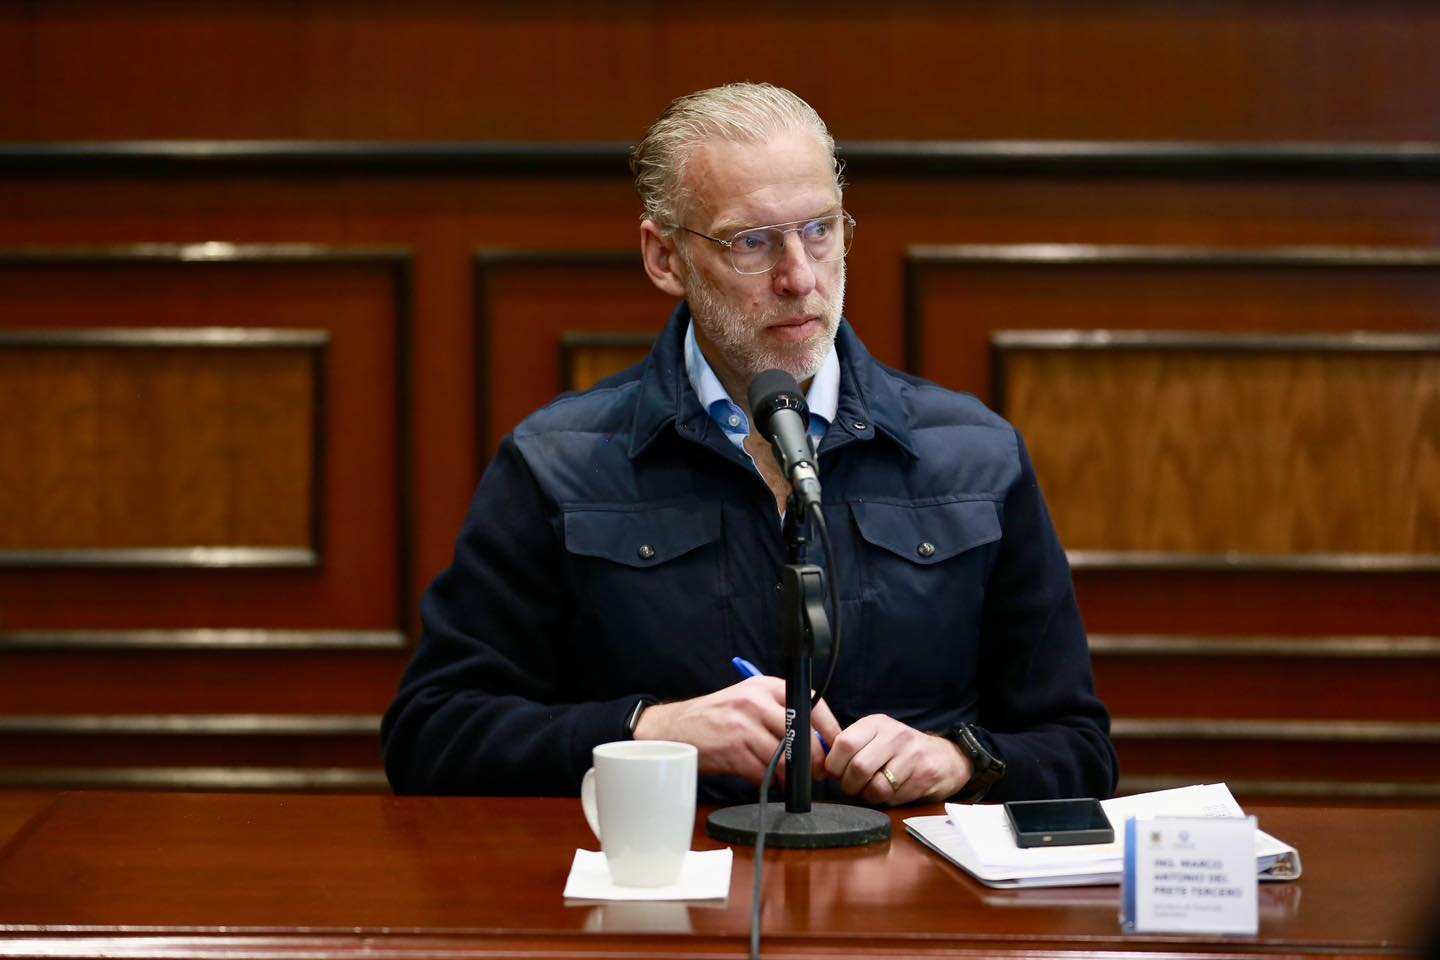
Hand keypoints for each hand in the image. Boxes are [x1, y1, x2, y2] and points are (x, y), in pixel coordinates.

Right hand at [633, 677, 839, 785]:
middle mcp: (755, 701)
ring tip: (795, 780)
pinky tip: (771, 782)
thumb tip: (818, 740)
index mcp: (764, 686)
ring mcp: (743, 725)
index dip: (829, 728)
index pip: (811, 703)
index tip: (836, 746)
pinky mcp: (733, 749)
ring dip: (794, 775)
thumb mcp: (748, 701)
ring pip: (785, 757)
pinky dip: (772, 782)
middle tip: (819, 772)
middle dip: (815, 759)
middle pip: (802, 734)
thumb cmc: (716, 718)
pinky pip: (764, 772)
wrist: (674, 729)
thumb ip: (779, 712)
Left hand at [824, 714, 972, 804]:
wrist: (946, 757)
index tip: (835, 772)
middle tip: (853, 786)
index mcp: (877, 724)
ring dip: (868, 795)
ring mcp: (912, 756)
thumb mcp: (877, 737)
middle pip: (858, 768)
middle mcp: (894, 736)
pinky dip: (888, 801)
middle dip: (850, 785)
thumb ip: (852, 746)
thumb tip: (821, 765)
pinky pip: (894, 798)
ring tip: (872, 790)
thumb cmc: (902, 749)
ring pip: (876, 787)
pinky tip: (893, 791)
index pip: (843, 743)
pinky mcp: (924, 776)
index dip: (834, 764)